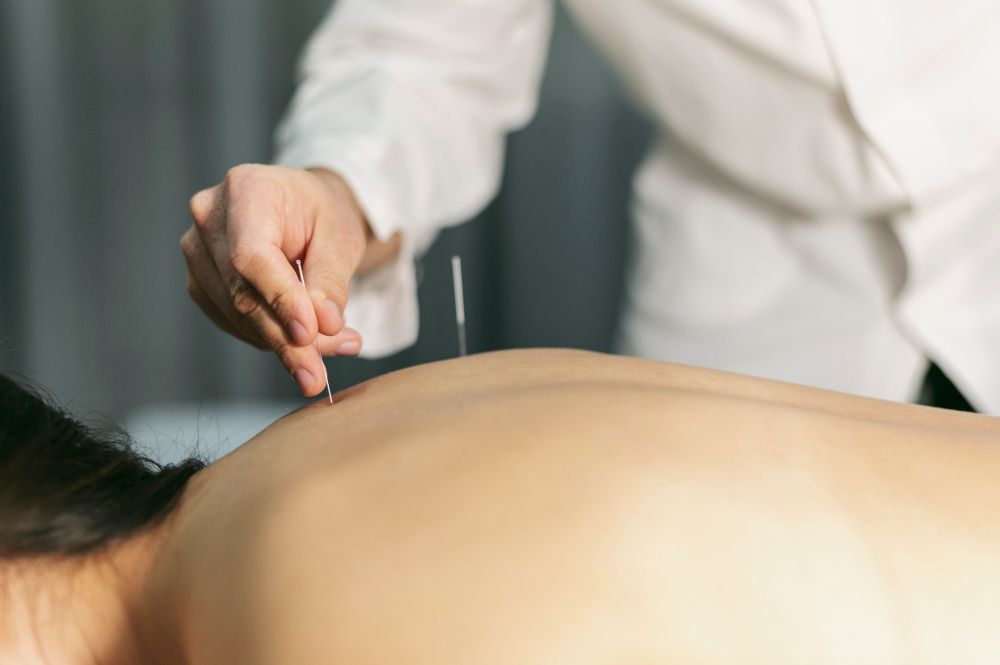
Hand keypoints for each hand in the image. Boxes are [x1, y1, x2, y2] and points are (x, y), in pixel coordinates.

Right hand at [180, 164, 367, 396]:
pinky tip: (305, 344)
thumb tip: (322, 325)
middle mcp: (210, 216)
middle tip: (318, 374)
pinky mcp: (202, 282)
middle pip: (241, 292)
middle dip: (285, 340)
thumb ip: (330, 281)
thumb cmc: (323, 216)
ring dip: (283, 345)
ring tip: (329, 353)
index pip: (252, 255)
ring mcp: (198, 251)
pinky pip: (233, 323)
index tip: (309, 334)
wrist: (305, 212)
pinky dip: (270, 340)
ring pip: (237, 315)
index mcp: (247, 189)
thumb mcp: (341, 239)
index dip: (280, 299)